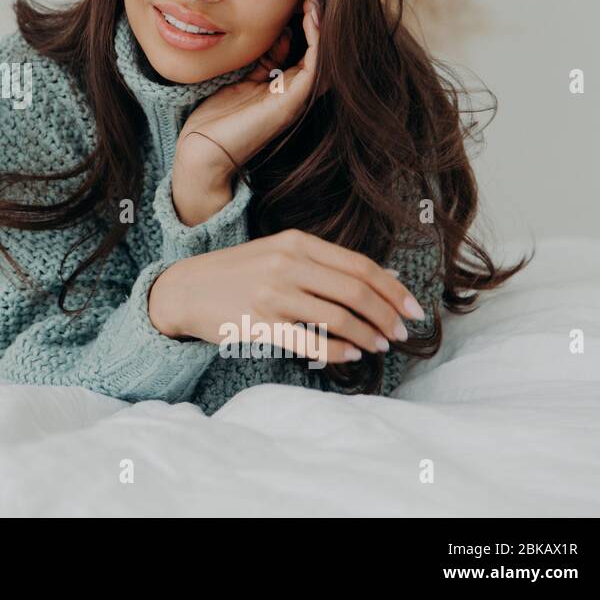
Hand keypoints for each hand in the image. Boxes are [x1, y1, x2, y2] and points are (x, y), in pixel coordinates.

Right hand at [149, 227, 425, 363]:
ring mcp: (272, 294)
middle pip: (354, 291)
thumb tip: (383, 279)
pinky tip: (350, 357)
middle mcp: (286, 264)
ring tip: (379, 346)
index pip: (358, 266)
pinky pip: (310, 342)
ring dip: (366, 336)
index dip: (393, 290)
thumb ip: (324, 263)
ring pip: (337, 318)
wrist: (186, 289)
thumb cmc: (238, 273)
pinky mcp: (259, 323)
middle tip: (400, 333)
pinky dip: (337, 352)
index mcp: (295, 242)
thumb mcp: (279, 254)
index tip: (414, 309)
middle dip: (386, 315)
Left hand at [174, 0, 320, 191]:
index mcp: (282, 88)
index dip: (305, 23)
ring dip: (321, 27)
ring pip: (322, 57)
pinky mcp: (289, 104)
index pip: (305, 49)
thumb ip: (260, 61)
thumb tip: (277, 34)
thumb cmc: (215, 120)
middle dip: (318, 21)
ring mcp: (294, 100)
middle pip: (319, 52)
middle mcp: (294, 94)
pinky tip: (310, 19)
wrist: (201, 153)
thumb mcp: (241, 79)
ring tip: (314, 0)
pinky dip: (316, 41)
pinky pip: (314, 67)